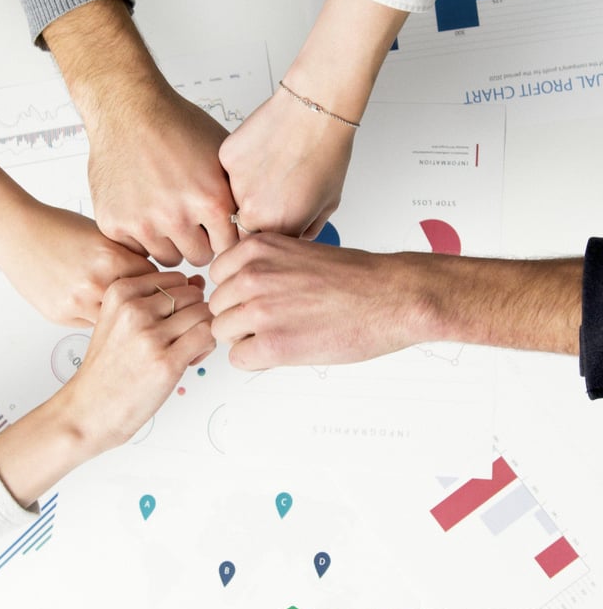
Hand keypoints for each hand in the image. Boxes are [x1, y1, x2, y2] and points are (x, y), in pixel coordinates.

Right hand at [0, 201, 155, 326]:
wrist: (17, 232)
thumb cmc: (58, 227)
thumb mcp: (104, 234)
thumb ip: (129, 256)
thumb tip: (154, 276)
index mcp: (112, 257)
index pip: (155, 280)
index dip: (158, 283)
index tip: (159, 285)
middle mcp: (96, 282)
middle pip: (139, 304)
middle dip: (143, 302)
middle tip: (144, 300)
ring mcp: (77, 302)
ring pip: (116, 320)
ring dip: (120, 315)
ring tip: (119, 305)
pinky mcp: (61, 315)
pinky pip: (92, 324)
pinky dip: (97, 316)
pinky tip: (93, 304)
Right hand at [0, 270, 214, 505]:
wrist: (89, 409)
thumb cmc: (108, 368)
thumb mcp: (120, 320)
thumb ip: (158, 298)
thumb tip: (198, 282)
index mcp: (119, 292)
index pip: (176, 278)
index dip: (183, 297)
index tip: (173, 318)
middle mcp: (134, 310)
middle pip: (192, 295)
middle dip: (195, 314)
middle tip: (182, 336)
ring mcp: (150, 336)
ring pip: (203, 314)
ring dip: (202, 331)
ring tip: (186, 348)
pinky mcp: (166, 362)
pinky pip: (207, 336)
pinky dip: (206, 346)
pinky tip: (190, 358)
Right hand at [43, 0, 237, 267]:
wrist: (127, 109)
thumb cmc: (175, 125)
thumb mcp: (222, 155)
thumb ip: (237, 194)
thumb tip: (256, 222)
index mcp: (211, 200)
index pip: (229, 248)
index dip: (224, 237)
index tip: (217, 228)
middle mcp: (177, 216)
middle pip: (199, 257)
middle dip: (199, 242)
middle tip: (191, 220)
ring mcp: (143, 223)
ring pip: (168, 258)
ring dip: (170, 242)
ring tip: (167, 213)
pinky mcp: (114, 224)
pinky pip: (137, 249)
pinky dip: (141, 235)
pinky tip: (143, 209)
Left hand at [208, 233, 425, 369]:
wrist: (390, 297)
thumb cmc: (355, 277)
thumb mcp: (296, 251)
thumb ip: (262, 266)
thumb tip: (238, 287)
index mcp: (257, 249)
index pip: (217, 276)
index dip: (236, 291)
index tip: (255, 299)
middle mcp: (252, 276)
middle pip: (217, 306)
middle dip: (239, 316)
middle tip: (272, 321)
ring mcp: (259, 310)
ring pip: (222, 332)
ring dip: (245, 338)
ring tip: (280, 334)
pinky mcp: (272, 344)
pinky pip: (238, 358)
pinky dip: (256, 359)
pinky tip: (283, 350)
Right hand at [219, 0, 408, 238]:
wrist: (314, 110)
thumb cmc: (327, 151)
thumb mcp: (327, 204)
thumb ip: (305, 230)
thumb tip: (293, 240)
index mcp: (278, 228)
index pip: (259, 248)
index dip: (268, 236)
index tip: (274, 224)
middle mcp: (252, 212)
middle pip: (242, 227)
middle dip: (255, 217)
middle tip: (273, 194)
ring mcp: (234, 185)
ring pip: (232, 199)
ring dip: (246, 191)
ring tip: (272, 169)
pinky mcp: (226, 160)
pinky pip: (228, 173)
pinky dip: (241, 167)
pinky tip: (262, 153)